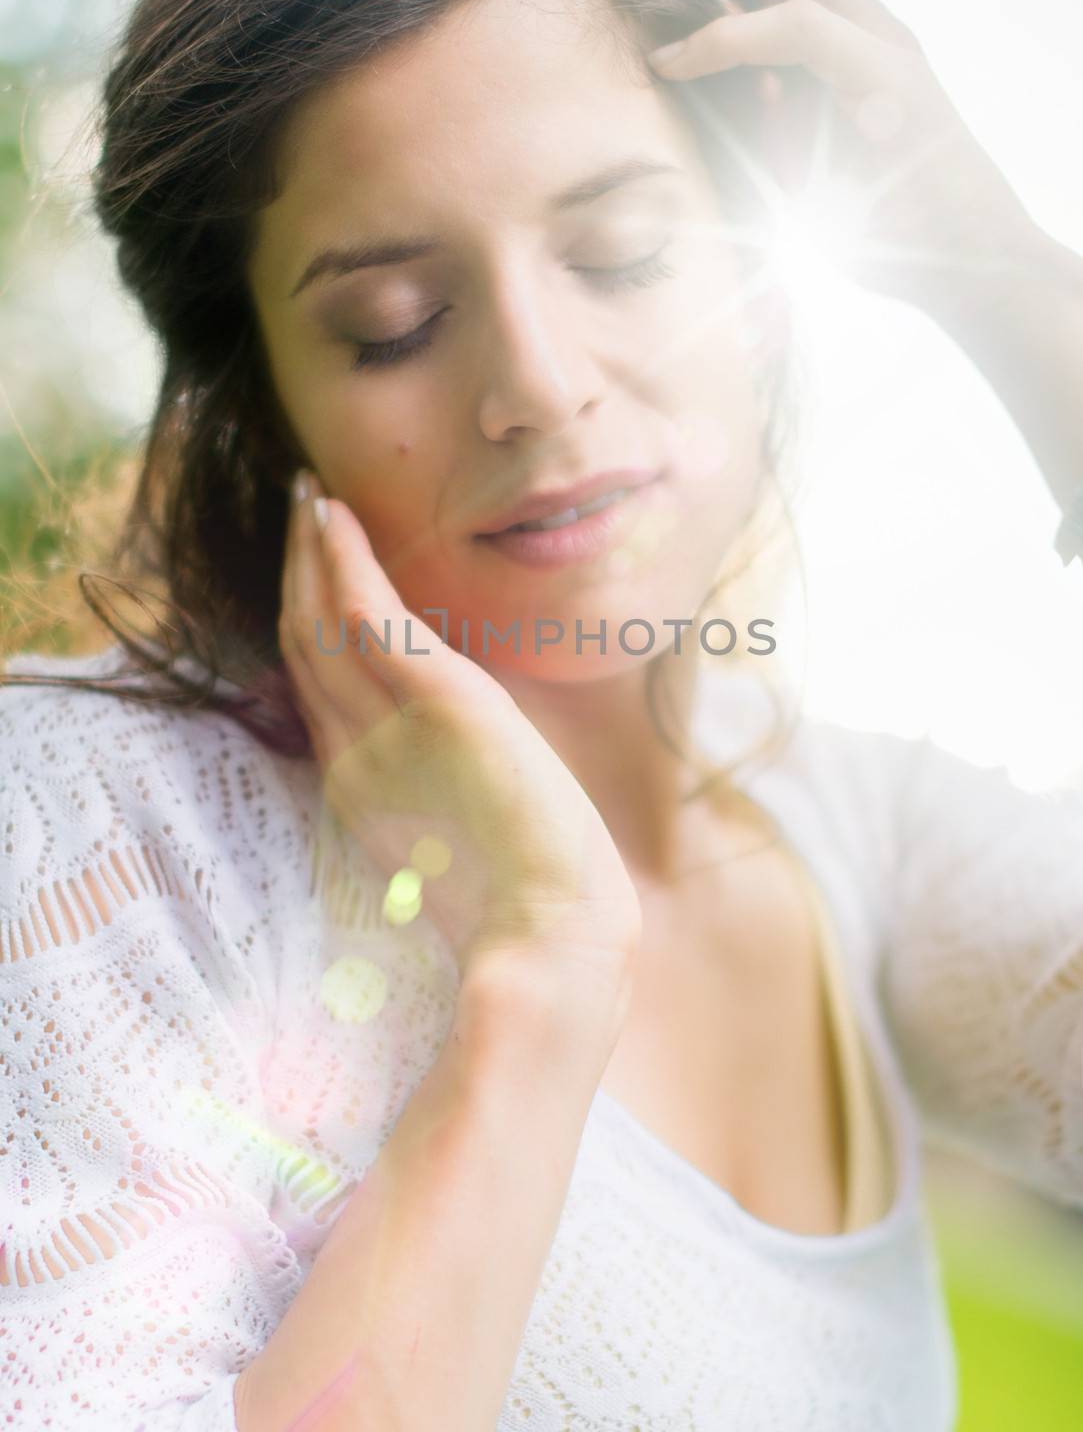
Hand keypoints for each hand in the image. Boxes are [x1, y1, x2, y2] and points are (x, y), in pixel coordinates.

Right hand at [277, 472, 641, 988]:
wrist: (550, 938)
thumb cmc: (525, 899)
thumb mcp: (462, 835)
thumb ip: (433, 786)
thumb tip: (444, 746)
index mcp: (360, 784)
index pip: (315, 685)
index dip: (305, 618)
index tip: (308, 563)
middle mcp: (354, 752)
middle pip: (306, 644)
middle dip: (297, 572)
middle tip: (297, 505)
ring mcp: (385, 730)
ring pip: (321, 622)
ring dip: (312, 552)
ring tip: (307, 494)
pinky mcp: (437, 703)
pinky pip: (370, 619)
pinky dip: (347, 564)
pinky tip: (335, 519)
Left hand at [579, 0, 1036, 314]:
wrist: (967, 266)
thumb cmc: (875, 223)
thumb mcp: (782, 158)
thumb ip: (739, 111)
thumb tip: (666, 85)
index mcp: (827, 20)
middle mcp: (852, 10)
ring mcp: (874, 36)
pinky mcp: (891, 81)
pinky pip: (802, 30)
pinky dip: (728, 36)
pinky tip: (670, 61)